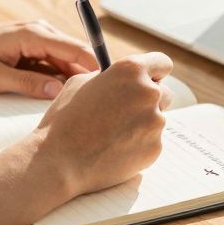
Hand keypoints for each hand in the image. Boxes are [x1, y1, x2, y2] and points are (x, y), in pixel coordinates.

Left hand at [0, 17, 99, 98]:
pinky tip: (64, 97)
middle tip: (103, 103)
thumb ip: (27, 84)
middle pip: (75, 55)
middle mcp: (38, 32)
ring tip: (86, 104)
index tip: (111, 88)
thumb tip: (57, 92)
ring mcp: (33, 40)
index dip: (96, 68)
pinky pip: (52, 63)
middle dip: (89, 76)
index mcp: (32, 35)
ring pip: (65, 61)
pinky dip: (59, 78)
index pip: (76, 49)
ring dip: (74, 79)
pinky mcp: (28, 49)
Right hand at [31, 52, 173, 196]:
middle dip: (149, 100)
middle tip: (127, 111)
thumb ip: (108, 77)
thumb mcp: (80, 83)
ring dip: (141, 124)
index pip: (162, 63)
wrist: (59, 161)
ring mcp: (155, 122)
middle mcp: (148, 92)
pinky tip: (114, 150)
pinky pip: (152, 142)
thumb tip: (121, 80)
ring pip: (156, 120)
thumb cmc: (65, 119)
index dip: (155, 71)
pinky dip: (138, 145)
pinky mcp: (155, 148)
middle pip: (164, 93)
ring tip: (112, 134)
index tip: (151, 78)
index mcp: (130, 70)